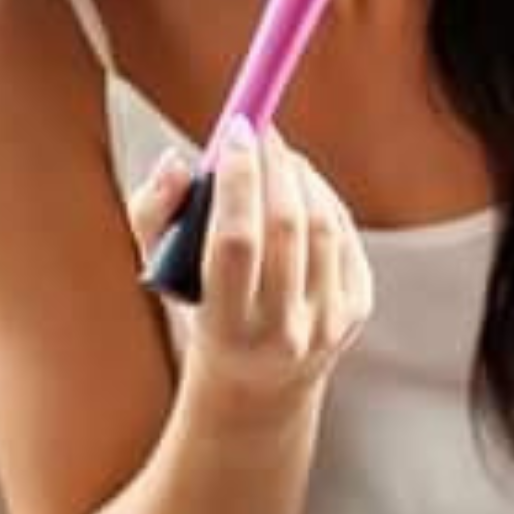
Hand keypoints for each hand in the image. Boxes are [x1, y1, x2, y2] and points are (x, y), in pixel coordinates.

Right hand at [126, 117, 374, 411]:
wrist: (259, 384)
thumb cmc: (200, 310)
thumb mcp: (163, 274)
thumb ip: (155, 214)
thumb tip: (176, 160)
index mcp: (227, 328)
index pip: (236, 241)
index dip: (237, 179)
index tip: (234, 130)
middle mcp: (284, 332)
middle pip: (287, 227)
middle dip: (274, 166)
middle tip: (259, 129)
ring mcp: (328, 321)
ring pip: (322, 223)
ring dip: (300, 175)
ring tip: (277, 155)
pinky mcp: (358, 306)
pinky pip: (342, 233)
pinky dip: (321, 197)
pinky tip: (300, 186)